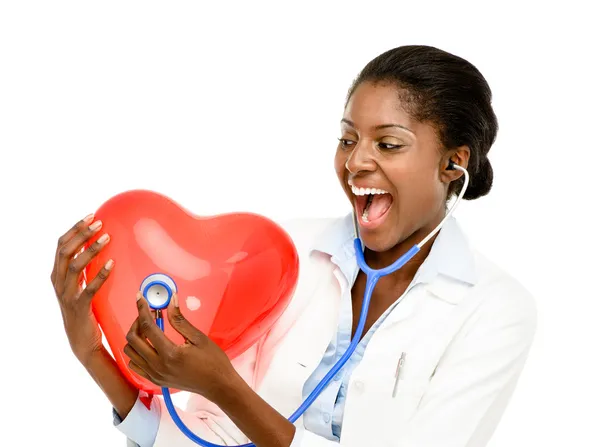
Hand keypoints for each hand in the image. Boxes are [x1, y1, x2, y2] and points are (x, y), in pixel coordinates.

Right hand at [51, 214, 113, 365]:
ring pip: (75, 266)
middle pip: (65, 251)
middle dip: (82, 234)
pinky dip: (100, 274)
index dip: (75, 229)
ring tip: (107, 238)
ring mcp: (67, 295)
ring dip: (91, 249)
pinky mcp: (79, 307)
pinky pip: (89, 288)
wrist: (82, 341)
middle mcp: (58, 282)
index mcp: (57, 274)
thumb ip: (83, 268)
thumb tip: (94, 244)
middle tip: (99, 223)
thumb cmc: (84, 309)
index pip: (61, 245)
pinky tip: (111, 263)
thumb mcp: (79, 285)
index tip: (90, 216)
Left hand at [124, 292, 237, 402]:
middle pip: (133, 340)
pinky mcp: (155, 380)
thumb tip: (171, 301)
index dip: (142, 310)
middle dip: (137, 322)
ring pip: (130, 353)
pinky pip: (135, 365)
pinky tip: (149, 345)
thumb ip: (180, 320)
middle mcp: (158, 366)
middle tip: (149, 314)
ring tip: (149, 329)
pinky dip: (137, 352)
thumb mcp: (199, 338)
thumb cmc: (213, 361)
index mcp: (170, 354)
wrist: (218, 385)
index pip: (148, 327)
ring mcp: (155, 375)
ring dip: (135, 337)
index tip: (140, 298)